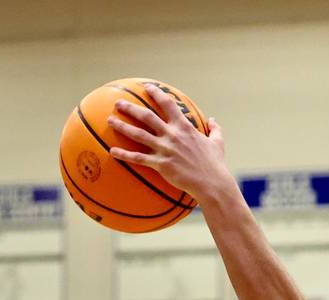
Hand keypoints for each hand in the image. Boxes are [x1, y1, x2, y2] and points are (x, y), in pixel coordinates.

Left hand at [107, 83, 227, 200]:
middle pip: (146, 116)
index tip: (146, 87)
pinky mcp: (161, 165)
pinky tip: (112, 152)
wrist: (211, 183)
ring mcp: (165, 149)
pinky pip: (139, 158)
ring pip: (139, 134)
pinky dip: (124, 154)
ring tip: (110, 121)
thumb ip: (215, 129)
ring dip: (123, 126)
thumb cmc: (215, 164)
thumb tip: (213, 120)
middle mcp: (172, 135)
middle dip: (130, 108)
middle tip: (117, 102)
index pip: (167, 104)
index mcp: (184, 127)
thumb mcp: (218, 143)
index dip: (156, 93)